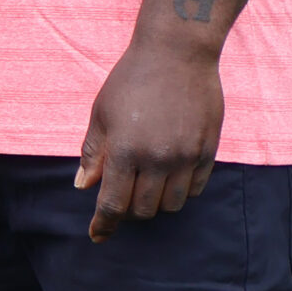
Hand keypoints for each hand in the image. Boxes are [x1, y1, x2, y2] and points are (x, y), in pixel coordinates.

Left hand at [75, 41, 221, 241]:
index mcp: (125, 149)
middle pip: (143, 210)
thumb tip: (83, 185)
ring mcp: (187, 157)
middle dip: (127, 210)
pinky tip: (167, 177)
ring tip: (143, 186)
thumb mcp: (102, 113)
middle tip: (120, 196)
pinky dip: (178, 191)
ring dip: (154, 203)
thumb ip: (93, 152)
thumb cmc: (130, 80)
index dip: (103, 224)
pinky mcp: (208, 152)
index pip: (113, 203)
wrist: (176, 54)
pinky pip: (194, 189)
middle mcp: (158, 159)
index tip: (96, 236)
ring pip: (171, 205)